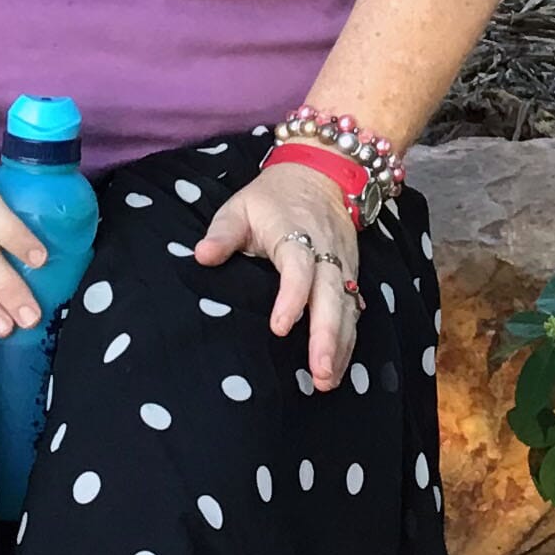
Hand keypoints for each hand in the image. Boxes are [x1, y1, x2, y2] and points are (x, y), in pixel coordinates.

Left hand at [194, 160, 361, 390]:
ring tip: (326, 380)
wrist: (323, 174)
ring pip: (347, 307)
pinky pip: (353, 311)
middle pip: (331, 294)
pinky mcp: (350, 275)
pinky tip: (338, 369)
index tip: (279, 327)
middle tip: (318, 372)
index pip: (298, 267)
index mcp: (295, 233)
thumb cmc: (273, 197)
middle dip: (326, 335)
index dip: (292, 297)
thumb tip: (201, 256)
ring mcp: (342, 264)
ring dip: (340, 345)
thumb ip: (222, 233)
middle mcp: (325, 251)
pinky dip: (348, 341)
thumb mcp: (241, 206)